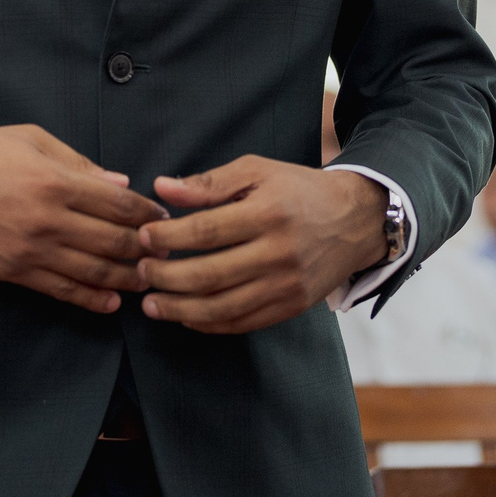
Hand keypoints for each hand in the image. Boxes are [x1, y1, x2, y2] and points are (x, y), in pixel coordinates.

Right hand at [0, 125, 167, 312]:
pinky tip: (111, 302)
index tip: (163, 219)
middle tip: (166, 252)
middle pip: (114, 242)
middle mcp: (48, 219)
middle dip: (146, 249)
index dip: (148, 214)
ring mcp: (31, 250)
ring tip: (147, 279)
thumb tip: (119, 183)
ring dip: (127, 278)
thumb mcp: (30, 139)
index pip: (119, 205)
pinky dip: (91, 299)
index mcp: (56, 181)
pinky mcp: (15, 272)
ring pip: (94, 271)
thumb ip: (78, 162)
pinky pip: (61, 290)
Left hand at [135, 159, 388, 334]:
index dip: (169, 237)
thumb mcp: (257, 171)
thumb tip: (162, 189)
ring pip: (224, 307)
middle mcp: (279, 253)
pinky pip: (243, 323)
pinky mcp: (291, 306)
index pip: (207, 231)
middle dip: (167, 277)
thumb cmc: (298, 190)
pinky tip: (185, 316)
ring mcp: (287, 285)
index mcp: (268, 213)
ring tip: (151, 304)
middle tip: (140, 272)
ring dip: (180, 309)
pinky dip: (209, 324)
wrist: (355, 220)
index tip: (143, 236)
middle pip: (211, 274)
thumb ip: (209, 182)